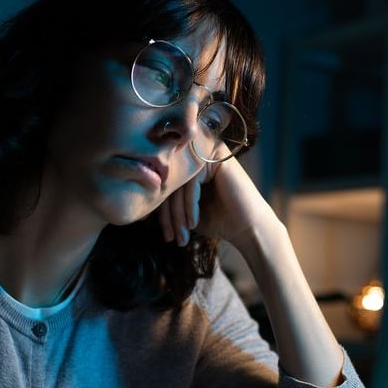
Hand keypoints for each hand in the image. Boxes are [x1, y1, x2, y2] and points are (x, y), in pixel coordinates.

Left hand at [157, 156, 278, 251]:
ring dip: (177, 214)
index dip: (158, 209)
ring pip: (179, 183)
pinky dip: (190, 206)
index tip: (158, 231)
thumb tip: (138, 201)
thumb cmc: (218, 220)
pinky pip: (192, 182)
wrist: (249, 229)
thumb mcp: (184, 212)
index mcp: (188, 162)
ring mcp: (207, 151)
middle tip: (169, 237)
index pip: (164, 183)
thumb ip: (166, 202)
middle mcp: (196, 151)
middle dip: (168, 215)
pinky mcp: (216, 156)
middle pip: (170, 181)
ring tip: (181, 236)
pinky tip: (193, 224)